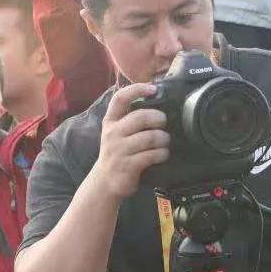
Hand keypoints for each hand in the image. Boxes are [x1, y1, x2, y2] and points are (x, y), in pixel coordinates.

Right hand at [89, 84, 169, 199]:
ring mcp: (119, 150)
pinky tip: (163, 154)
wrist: (104, 182)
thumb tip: (155, 102)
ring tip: (165, 141)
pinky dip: (162, 154)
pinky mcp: (128, 165)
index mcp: (110, 121)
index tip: (152, 89)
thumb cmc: (116, 154)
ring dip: (163, 138)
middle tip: (164, 122)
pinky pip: (152, 155)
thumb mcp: (115, 133)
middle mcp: (113, 133)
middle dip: (158, 118)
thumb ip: (129, 119)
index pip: (120, 98)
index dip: (137, 89)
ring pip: (150, 137)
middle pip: (140, 117)